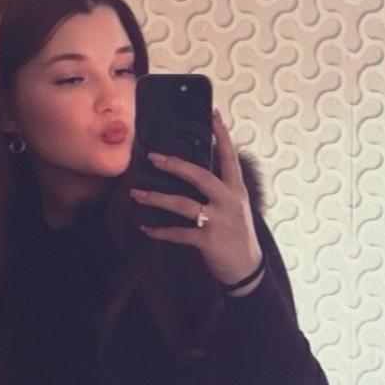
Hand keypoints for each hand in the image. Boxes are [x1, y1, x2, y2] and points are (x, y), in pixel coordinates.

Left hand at [129, 109, 263, 287]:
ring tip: (137, 194)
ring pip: (182, 204)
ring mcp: (218, 221)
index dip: (221, 135)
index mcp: (236, 191)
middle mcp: (228, 202)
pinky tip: (146, 228)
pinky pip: (178, 233)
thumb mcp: (236, 208)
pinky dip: (160, 231)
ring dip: (156, 198)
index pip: (229, 157)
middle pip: (200, 176)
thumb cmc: (238, 236)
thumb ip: (220, 191)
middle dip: (175, 165)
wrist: (247, 269)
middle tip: (153, 157)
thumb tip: (195, 174)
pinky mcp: (208, 241)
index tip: (213, 114)